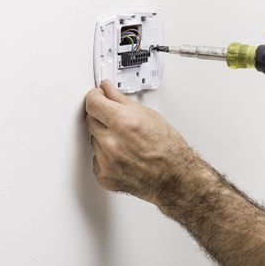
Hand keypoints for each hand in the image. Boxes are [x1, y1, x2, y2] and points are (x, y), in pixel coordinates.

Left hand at [85, 80, 187, 204]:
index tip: (98, 95)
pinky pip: (96, 159)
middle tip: (118, 119)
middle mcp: (112, 142)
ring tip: (126, 141)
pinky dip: (106, 156)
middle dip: (102, 116)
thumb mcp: (149, 115)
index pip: (92, 103)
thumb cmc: (168, 147)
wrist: (174, 176)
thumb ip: (121, 100)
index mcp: (123, 122)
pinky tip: (123, 154)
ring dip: (105, 137)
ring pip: (94, 140)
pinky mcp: (104, 176)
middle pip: (91, 120)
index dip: (95, 96)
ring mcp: (106, 161)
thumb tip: (108, 90)